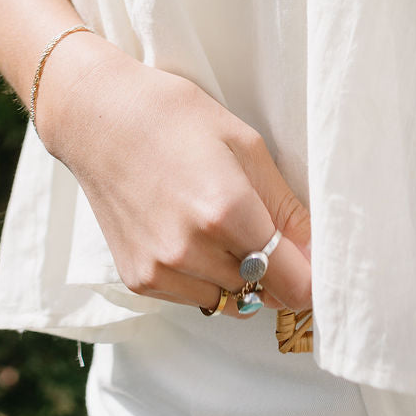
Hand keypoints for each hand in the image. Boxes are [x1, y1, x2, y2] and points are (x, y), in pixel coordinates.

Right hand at [34, 36, 312, 318]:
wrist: (98, 117)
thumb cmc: (175, 116)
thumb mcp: (245, 145)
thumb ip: (286, 209)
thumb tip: (317, 254)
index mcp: (226, 211)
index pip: (293, 283)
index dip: (311, 275)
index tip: (311, 257)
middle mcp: (191, 251)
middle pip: (264, 290)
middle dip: (275, 265)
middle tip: (260, 220)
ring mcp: (161, 270)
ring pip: (230, 299)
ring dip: (238, 273)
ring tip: (219, 220)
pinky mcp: (139, 281)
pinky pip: (195, 297)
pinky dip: (205, 274)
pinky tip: (189, 229)